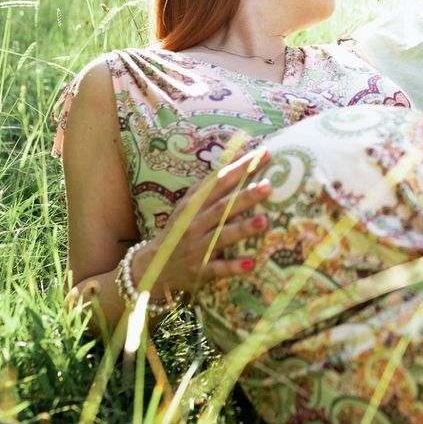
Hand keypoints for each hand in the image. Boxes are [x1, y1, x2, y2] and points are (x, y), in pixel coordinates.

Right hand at [131, 147, 272, 297]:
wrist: (154, 267)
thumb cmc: (181, 229)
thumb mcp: (190, 203)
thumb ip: (213, 182)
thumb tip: (241, 153)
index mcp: (193, 204)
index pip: (219, 182)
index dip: (240, 168)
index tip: (264, 155)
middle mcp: (193, 224)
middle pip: (222, 207)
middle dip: (245, 196)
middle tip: (268, 186)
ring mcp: (196, 248)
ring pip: (221, 236)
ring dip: (242, 229)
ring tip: (264, 221)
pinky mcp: (198, 270)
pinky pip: (217, 268)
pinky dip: (233, 267)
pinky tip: (250, 264)